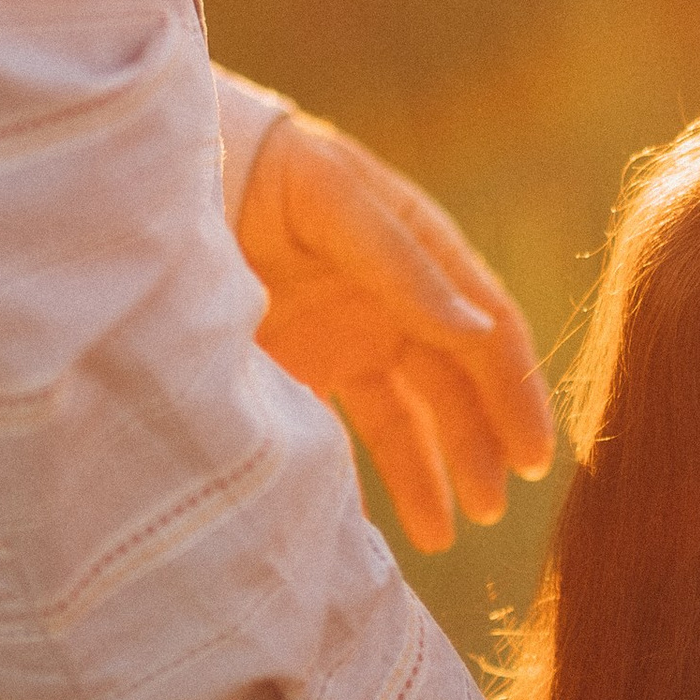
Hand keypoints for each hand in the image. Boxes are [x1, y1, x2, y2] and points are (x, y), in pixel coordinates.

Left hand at [236, 106, 554, 549]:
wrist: (166, 175)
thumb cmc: (260, 165)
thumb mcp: (333, 200)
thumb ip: (402, 266)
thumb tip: (480, 336)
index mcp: (423, 251)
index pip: (489, 329)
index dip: (517, 392)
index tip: (533, 455)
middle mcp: (397, 301)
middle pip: (455, 384)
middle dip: (480, 446)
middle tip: (493, 507)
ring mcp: (350, 336)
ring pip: (408, 417)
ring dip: (432, 472)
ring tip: (444, 534)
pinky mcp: (306, 365)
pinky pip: (347, 431)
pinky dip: (364, 477)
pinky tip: (376, 524)